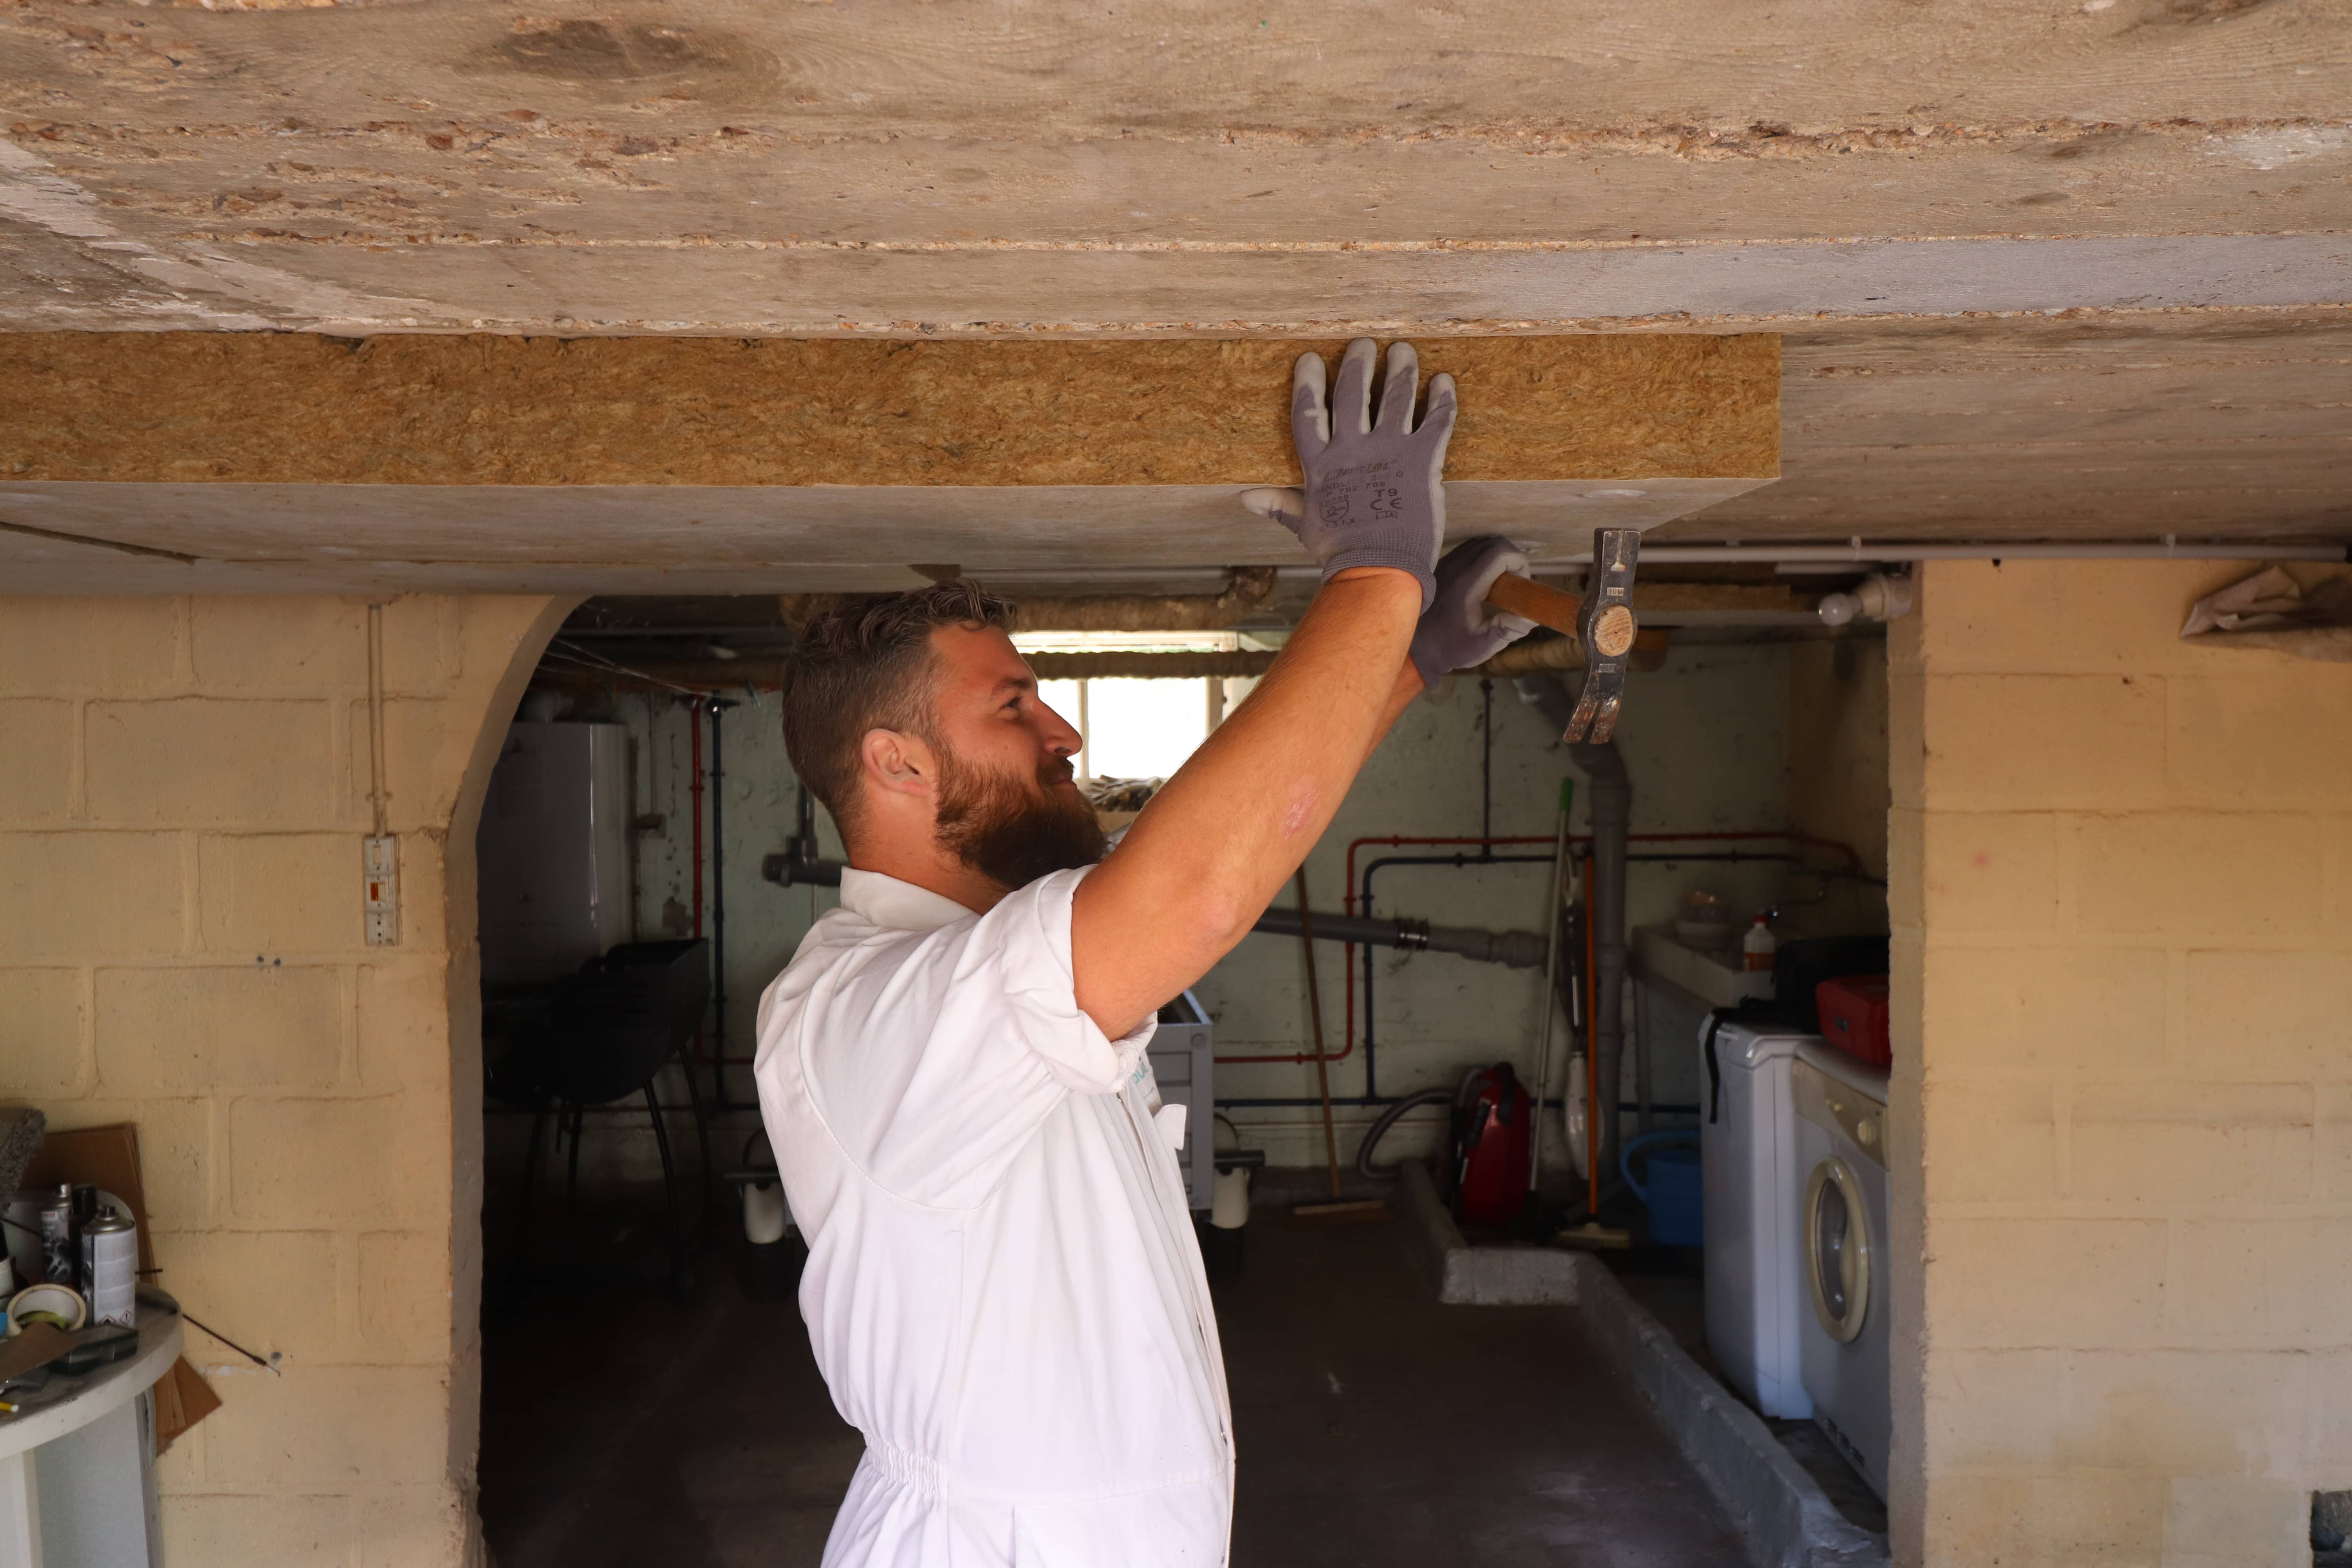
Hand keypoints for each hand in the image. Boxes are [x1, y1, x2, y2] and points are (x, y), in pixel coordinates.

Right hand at [1238, 338, 1455, 609]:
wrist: (1380, 569)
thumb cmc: (1340, 552)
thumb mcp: (1305, 526)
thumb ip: (1279, 505)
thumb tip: (1244, 498)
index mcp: (1322, 464)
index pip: (1309, 413)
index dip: (1309, 383)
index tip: (1310, 359)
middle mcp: (1353, 449)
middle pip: (1353, 394)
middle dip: (1359, 364)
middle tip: (1365, 344)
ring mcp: (1390, 450)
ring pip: (1396, 397)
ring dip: (1402, 370)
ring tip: (1404, 350)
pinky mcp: (1423, 459)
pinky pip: (1436, 420)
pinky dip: (1442, 398)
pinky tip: (1444, 381)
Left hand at [1409, 535, 1535, 688]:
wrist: (1415, 648)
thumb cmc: (1449, 649)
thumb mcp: (1482, 645)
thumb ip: (1508, 630)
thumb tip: (1531, 617)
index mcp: (1467, 585)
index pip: (1500, 553)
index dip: (1519, 563)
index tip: (1521, 584)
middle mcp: (1455, 568)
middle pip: (1493, 543)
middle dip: (1511, 559)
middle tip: (1514, 583)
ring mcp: (1446, 564)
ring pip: (1480, 543)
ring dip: (1497, 556)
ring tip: (1500, 582)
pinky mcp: (1442, 565)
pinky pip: (1468, 549)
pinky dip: (1483, 557)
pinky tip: (1484, 581)